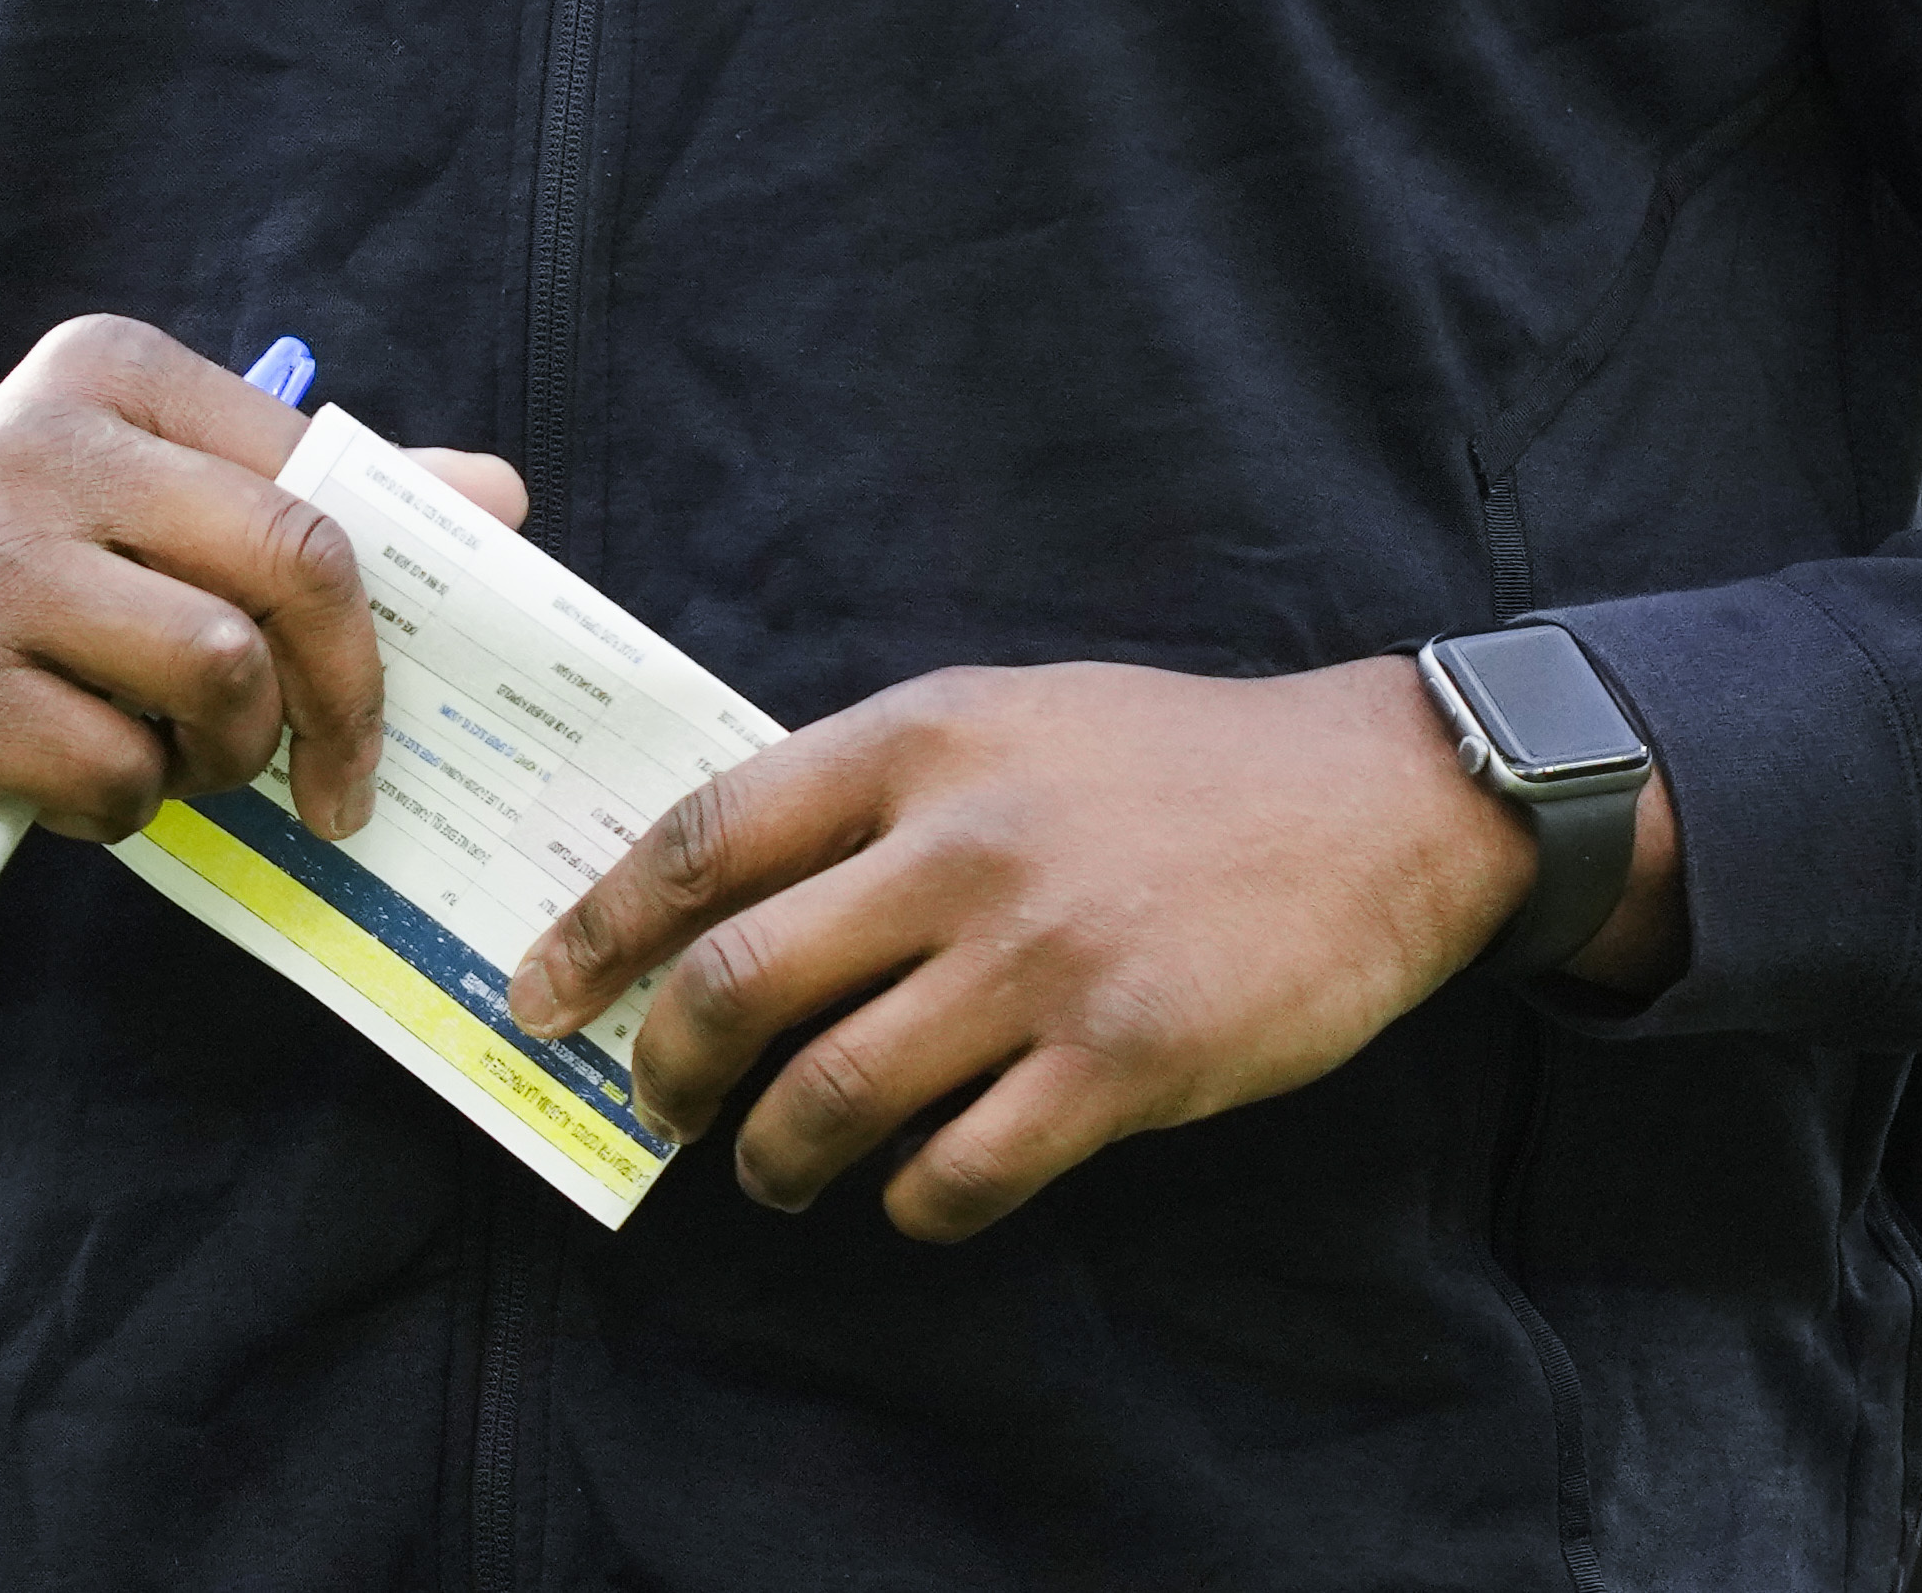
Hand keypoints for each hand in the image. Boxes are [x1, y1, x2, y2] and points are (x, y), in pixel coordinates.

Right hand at [0, 316, 527, 906]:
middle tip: (339, 776)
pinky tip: (75, 785)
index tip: (387, 691)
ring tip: (175, 761)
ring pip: (217, 671)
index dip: (391, 603)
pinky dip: (126, 806)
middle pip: (294, 564)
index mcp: (109, 372)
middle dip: (342, 695)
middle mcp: (39, 442)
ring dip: (224, 757)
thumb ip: (319, 501)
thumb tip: (502, 498)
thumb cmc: (25, 596)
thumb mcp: (160, 515)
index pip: (319, 478)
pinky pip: (116, 770)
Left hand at [502, 657, 1684, 1240]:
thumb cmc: (1176, 761)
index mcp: (923, 741)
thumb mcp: (1012, 717)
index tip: (543, 989)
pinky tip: (917, 1195)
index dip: (602, 924)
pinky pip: (963, 1171)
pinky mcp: (1124, 1061)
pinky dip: (913, 1204)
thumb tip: (729, 882)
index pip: (708, 834)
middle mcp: (966, 845)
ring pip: (834, 1094)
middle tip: (656, 1105)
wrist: (1377, 801)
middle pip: (741, 978)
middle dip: (667, 1065)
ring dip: (775, 1157)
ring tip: (772, 1172)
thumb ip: (881, 785)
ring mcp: (1044, 959)